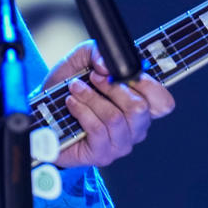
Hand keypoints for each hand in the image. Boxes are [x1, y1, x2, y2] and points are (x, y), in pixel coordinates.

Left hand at [42, 41, 174, 169]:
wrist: (44, 114)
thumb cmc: (69, 89)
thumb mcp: (82, 61)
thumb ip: (97, 52)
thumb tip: (107, 65)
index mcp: (142, 107)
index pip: (163, 102)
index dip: (148, 85)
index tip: (122, 73)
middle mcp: (136, 128)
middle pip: (139, 108)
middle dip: (113, 88)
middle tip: (93, 77)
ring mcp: (121, 144)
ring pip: (115, 118)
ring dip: (91, 98)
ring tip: (76, 89)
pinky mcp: (102, 155)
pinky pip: (97, 130)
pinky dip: (82, 111)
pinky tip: (71, 103)